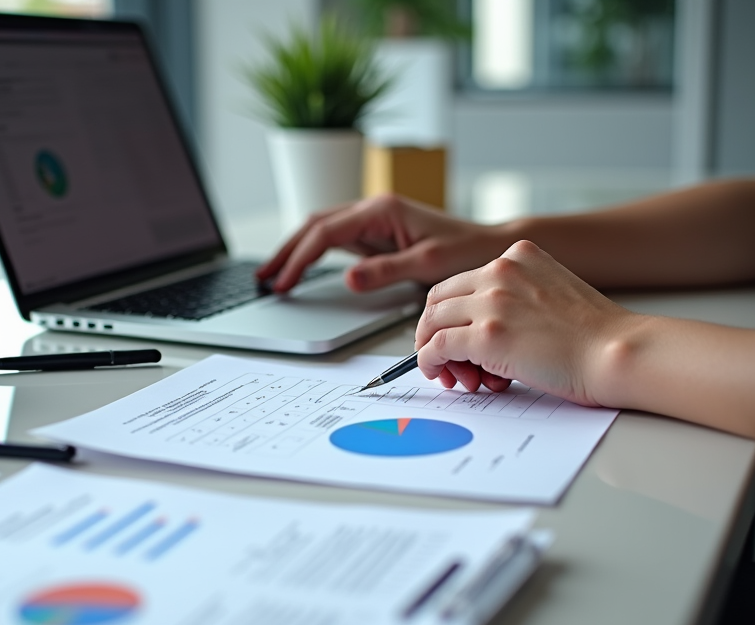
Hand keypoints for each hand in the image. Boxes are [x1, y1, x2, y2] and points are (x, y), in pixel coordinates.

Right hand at [256, 194, 510, 292]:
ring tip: (273, 274)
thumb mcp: (427, 264)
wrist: (492, 247)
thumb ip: (385, 270)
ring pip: (322, 230)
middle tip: (263, 278)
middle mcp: (374, 210)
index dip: (299, 259)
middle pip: (314, 225)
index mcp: (381, 211)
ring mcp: (375, 222)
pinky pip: (337, 241)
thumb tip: (346, 278)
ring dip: (296, 251)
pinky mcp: (379, 235)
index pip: (324, 233)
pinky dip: (315, 254)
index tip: (283, 284)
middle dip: (286, 250)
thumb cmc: (468, 252)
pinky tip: (303, 269)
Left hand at [414, 240, 636, 405]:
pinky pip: (437, 347)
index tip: (451, 334)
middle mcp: (500, 272)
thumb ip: (517, 297)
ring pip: (433, 323)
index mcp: (518, 257)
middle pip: (438, 299)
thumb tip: (481, 327)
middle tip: (443, 358)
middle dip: (435, 331)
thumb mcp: (551, 293)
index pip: (461, 282)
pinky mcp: (485, 335)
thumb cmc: (594, 336)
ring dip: (433, 351)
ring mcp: (491, 302)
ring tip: (453, 374)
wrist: (616, 352)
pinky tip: (442, 376)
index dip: (450, 313)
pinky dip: (430, 363)